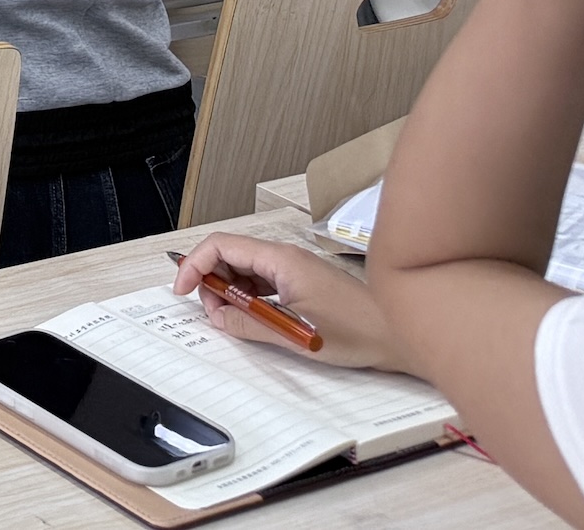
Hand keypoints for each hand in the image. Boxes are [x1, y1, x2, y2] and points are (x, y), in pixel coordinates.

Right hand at [173, 234, 403, 370]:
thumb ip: (249, 324)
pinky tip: (254, 318)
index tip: (183, 290)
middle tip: (214, 314)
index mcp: (280, 259)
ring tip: (235, 320)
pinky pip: (261, 282)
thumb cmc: (358, 332)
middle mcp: (284, 257)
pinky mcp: (301, 283)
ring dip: (230, 293)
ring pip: (243, 270)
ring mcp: (293, 269)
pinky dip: (248, 298)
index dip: (194, 265)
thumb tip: (218, 317)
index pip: (220, 246)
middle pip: (228, 256)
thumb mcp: (294, 333)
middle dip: (211, 282)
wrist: (400, 338)